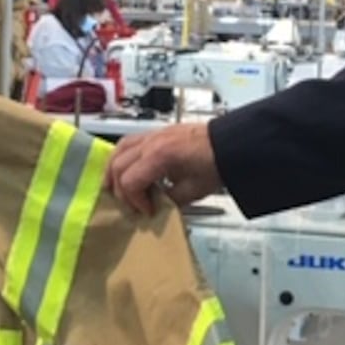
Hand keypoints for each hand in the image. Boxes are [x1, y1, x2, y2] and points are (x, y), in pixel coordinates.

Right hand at [105, 122, 221, 215]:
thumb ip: (169, 201)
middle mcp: (152, 142)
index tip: (148, 211)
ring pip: (118, 150)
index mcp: (160, 156)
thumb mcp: (193, 191)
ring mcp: (153, 134)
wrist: (231, 143)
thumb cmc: (216, 164)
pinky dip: (122, 157)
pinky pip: (129, 142)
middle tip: (133, 205)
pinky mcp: (157, 133)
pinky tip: (126, 169)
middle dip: (121, 190)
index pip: (130, 182)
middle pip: (118, 166)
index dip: (135, 201)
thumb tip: (155, 208)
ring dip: (113, 170)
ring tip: (117, 188)